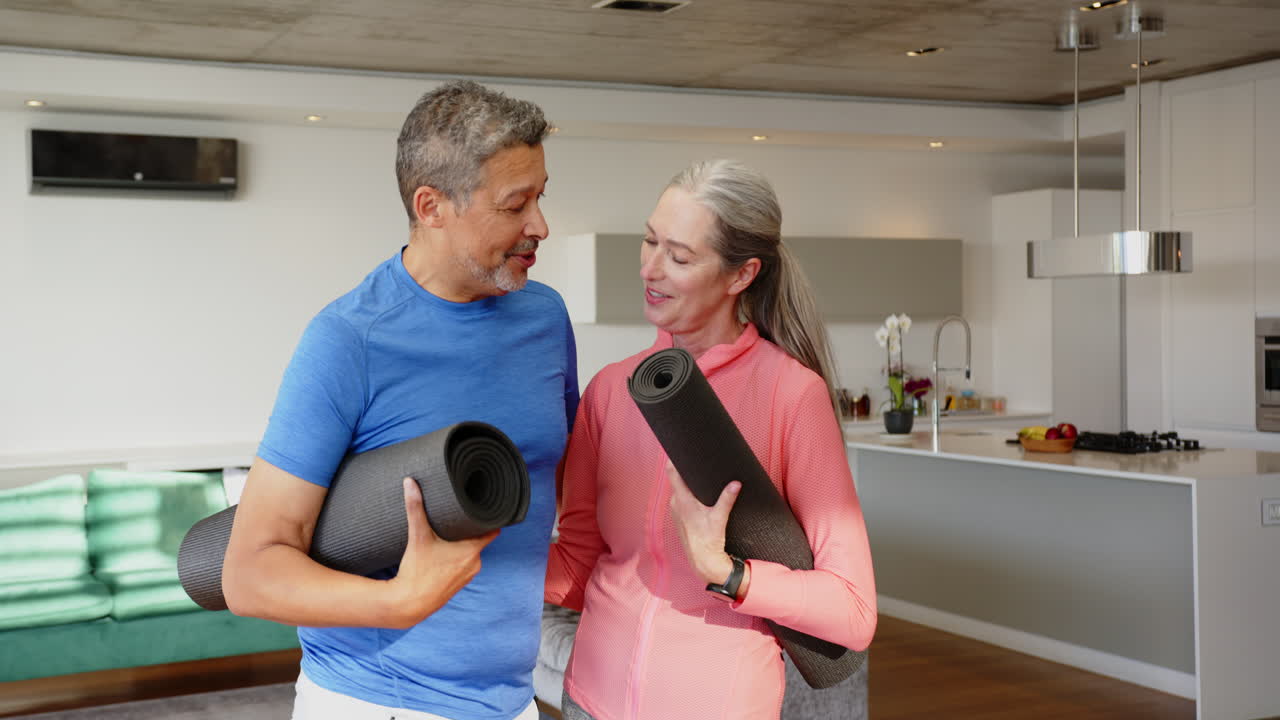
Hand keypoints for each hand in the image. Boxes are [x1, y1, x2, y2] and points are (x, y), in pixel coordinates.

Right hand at [384, 477, 498, 628]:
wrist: (408, 605)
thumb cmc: (416, 572)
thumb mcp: (417, 536)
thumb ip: (415, 508)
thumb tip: (410, 482)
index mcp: (472, 551)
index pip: (492, 531)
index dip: (490, 519)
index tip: (485, 508)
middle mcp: (474, 564)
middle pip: (479, 540)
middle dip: (470, 530)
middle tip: (460, 516)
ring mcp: (467, 577)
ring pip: (469, 554)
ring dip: (462, 546)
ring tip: (450, 534)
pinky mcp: (457, 585)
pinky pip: (462, 566)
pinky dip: (456, 560)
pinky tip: (443, 555)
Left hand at [666, 461, 738, 585]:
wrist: (703, 560)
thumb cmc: (709, 539)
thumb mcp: (719, 518)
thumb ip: (727, 499)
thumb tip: (736, 483)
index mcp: (682, 500)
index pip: (672, 473)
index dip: (674, 459)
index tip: (679, 449)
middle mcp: (675, 503)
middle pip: (677, 479)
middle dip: (686, 470)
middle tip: (697, 459)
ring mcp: (676, 511)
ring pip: (680, 490)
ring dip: (688, 483)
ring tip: (699, 474)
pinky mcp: (680, 518)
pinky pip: (681, 500)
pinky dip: (688, 494)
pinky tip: (698, 494)